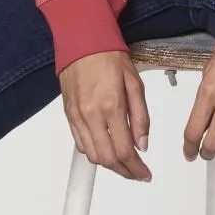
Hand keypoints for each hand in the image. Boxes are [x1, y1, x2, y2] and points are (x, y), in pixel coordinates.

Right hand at [59, 50, 152, 180]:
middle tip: (137, 173)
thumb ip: (140, 117)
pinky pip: (80, 143)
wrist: (82, 41)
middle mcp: (91, 114)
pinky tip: (105, 150)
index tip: (144, 173)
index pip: (124, 150)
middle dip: (124, 171)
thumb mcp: (135, 84)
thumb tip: (143, 143)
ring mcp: (77, 116)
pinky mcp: (69, 115)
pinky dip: (93, 153)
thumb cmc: (109, 56)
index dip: (136, 168)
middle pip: (107, 159)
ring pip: (91, 155)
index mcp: (111, 106)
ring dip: (109, 165)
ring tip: (123, 165)